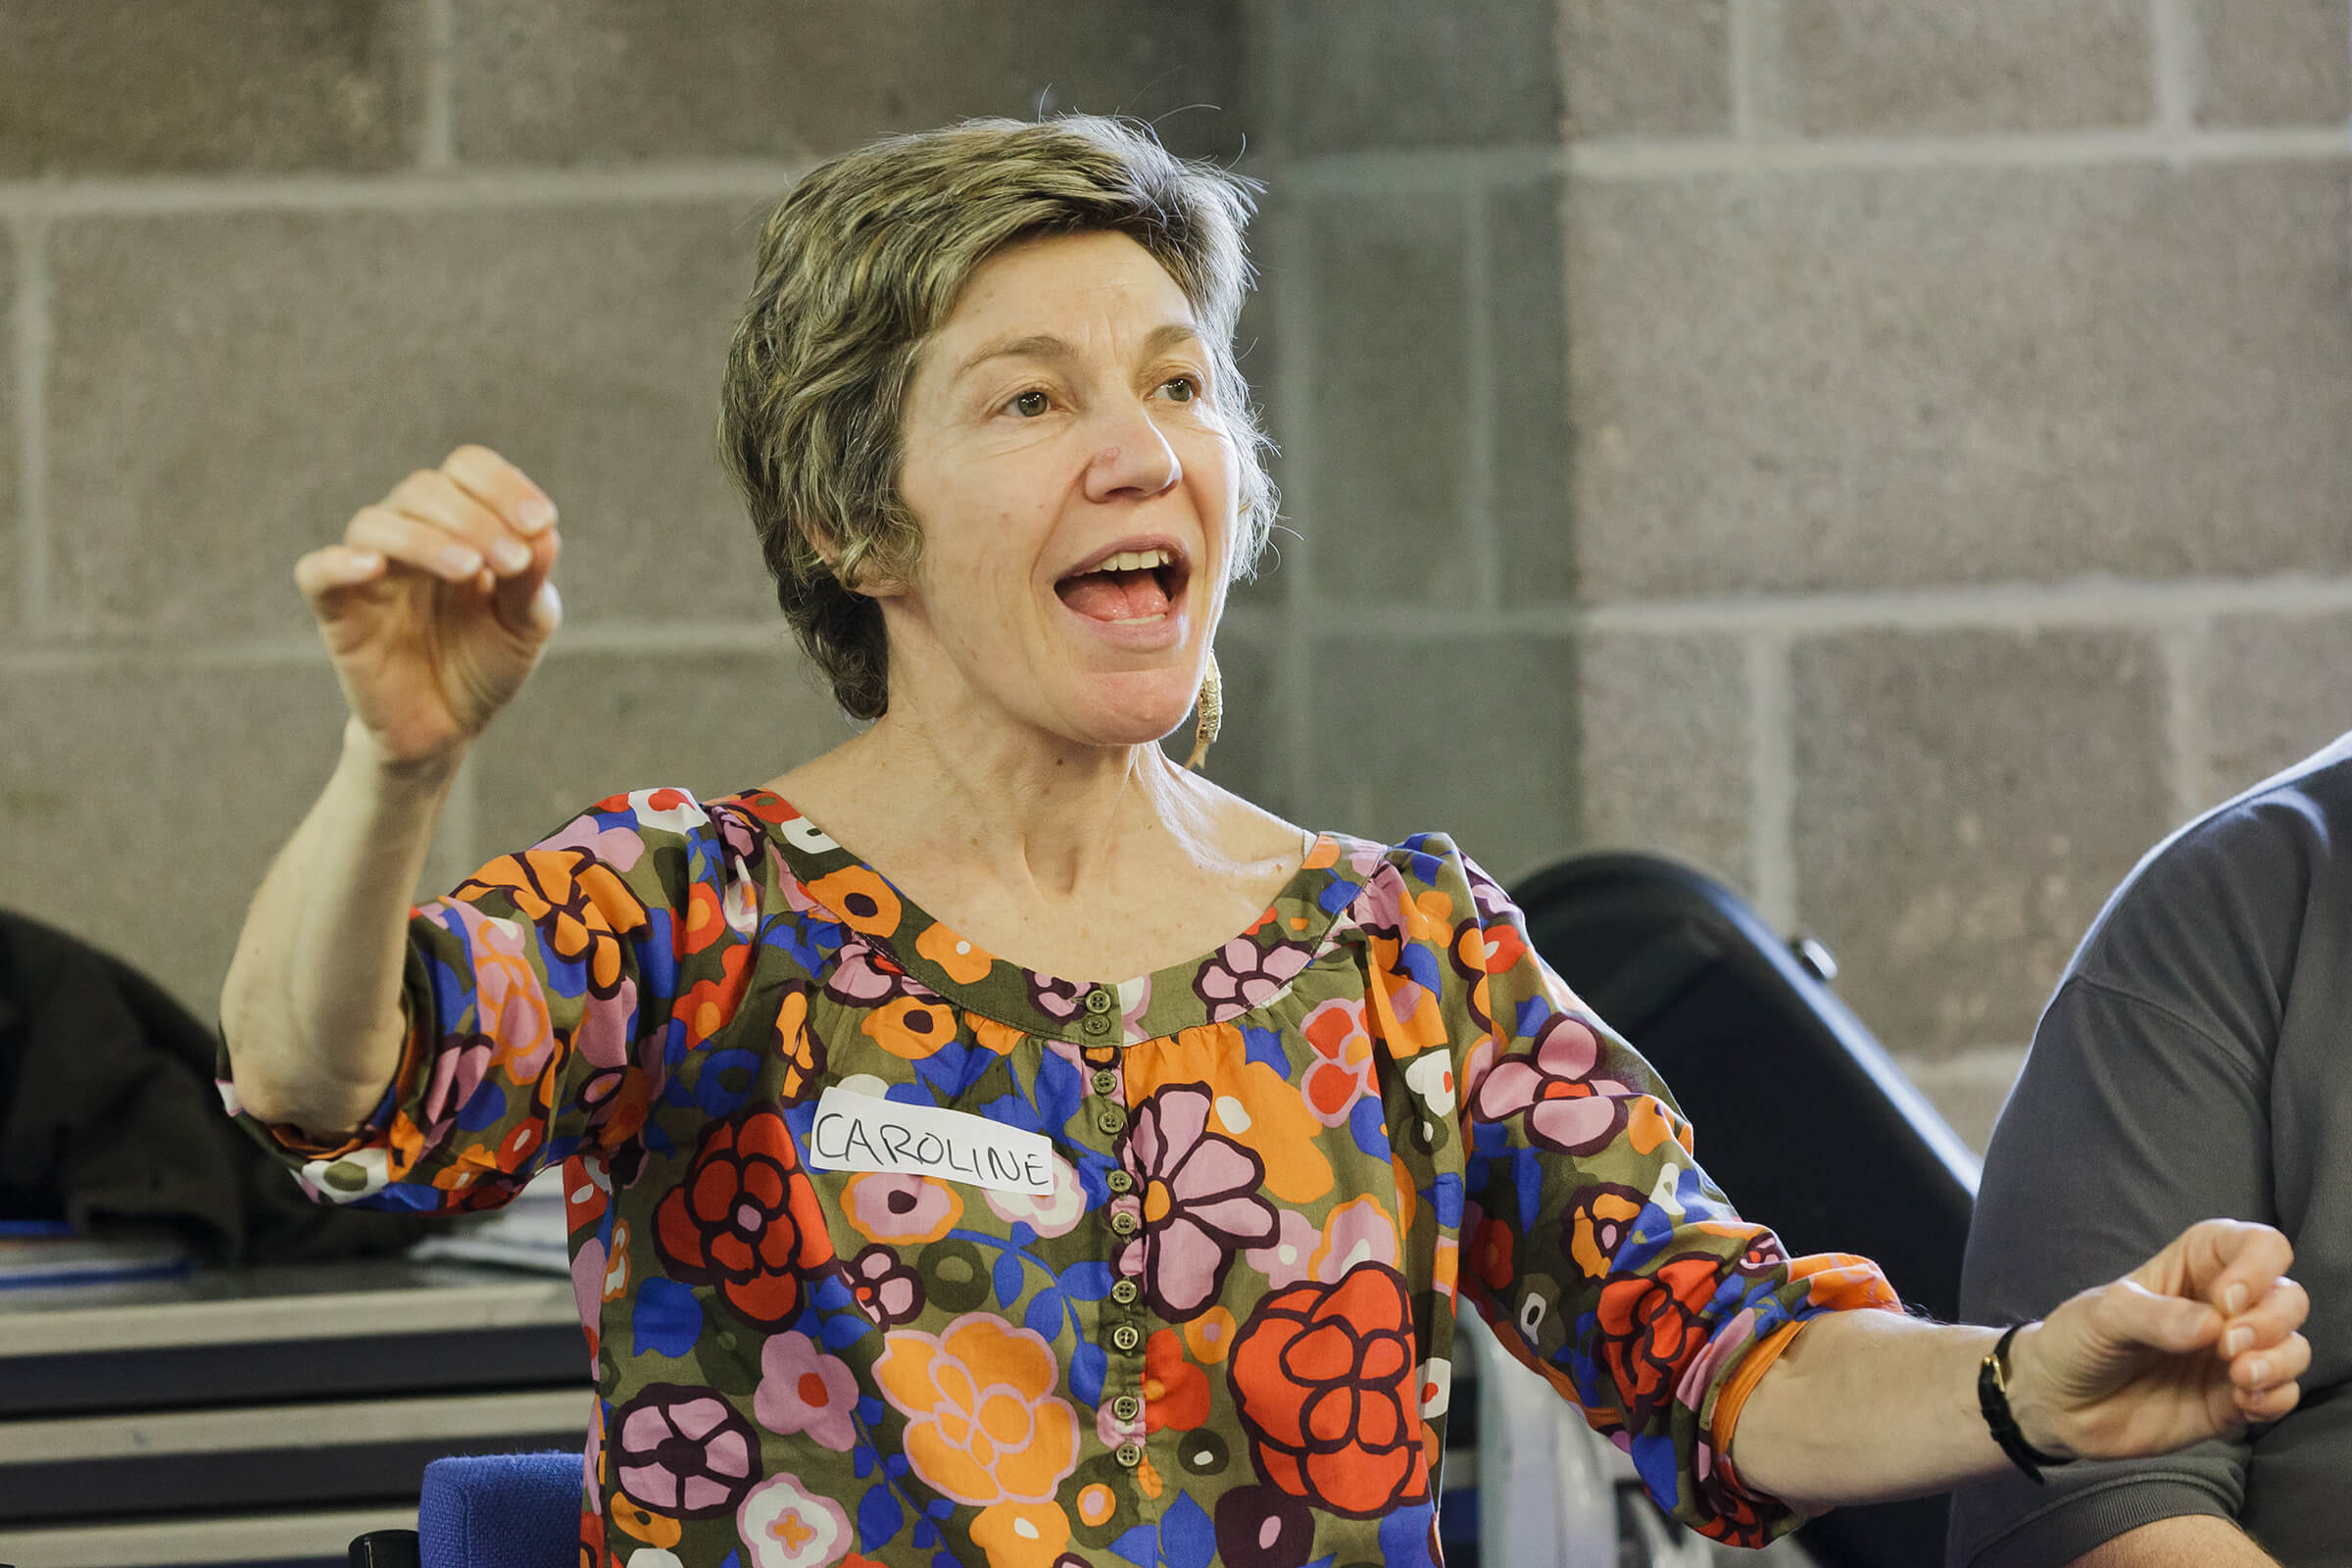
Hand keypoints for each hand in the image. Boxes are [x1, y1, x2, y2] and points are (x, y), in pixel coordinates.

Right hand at [295, 446, 562, 765]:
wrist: (448, 729)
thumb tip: (545, 533)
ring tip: (469, 569)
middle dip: (474, 517)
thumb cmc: (486, 665)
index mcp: (459, 524)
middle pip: (423, 488)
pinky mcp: (336, 610)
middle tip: (511, 562)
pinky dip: (340, 561)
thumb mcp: (525, 626)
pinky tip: (374, 567)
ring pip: (375, 521)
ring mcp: (370, 570)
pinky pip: (316, 571)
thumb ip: (532, 581)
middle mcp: (411, 534)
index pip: (466, 469)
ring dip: (425, 537)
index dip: (502, 484)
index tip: (540, 522)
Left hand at [2008, 1218, 2308, 1461]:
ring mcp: (2231, 1356)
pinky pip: (2282, 1396)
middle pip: (2288, 1298)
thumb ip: (2154, 1317)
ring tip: (2238, 1376)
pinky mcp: (2233, 1401)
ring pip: (2293, 1348)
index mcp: (2195, 1267)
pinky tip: (2244, 1401)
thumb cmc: (2076, 1340)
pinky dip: (2276, 1397)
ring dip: (2280, 1362)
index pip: (2257, 1245)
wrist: (2056, 1404)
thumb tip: (2214, 1325)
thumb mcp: (2102, 1316)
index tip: (2227, 1298)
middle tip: (2228, 1346)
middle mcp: (2224, 1309)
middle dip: (2272, 1320)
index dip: (2258, 1266)